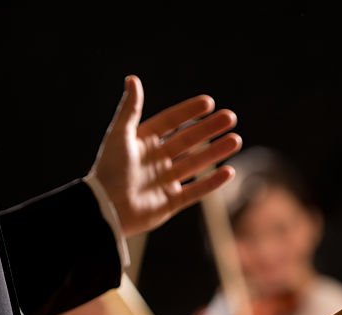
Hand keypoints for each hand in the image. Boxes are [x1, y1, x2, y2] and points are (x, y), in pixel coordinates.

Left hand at [90, 76, 241, 236]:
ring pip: (195, 164)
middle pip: (188, 140)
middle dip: (209, 129)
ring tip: (236, 140)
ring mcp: (164, 182)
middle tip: (230, 117)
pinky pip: (195, 191)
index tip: (209, 102)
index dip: (189, 112)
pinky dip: (212, 183)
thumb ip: (130, 108)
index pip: (170, 122)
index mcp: (142, 142)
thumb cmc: (109, 169)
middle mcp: (155, 160)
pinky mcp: (170, 203)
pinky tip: (229, 171)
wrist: (106, 208)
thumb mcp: (120, 135)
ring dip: (216, 151)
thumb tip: (132, 78)